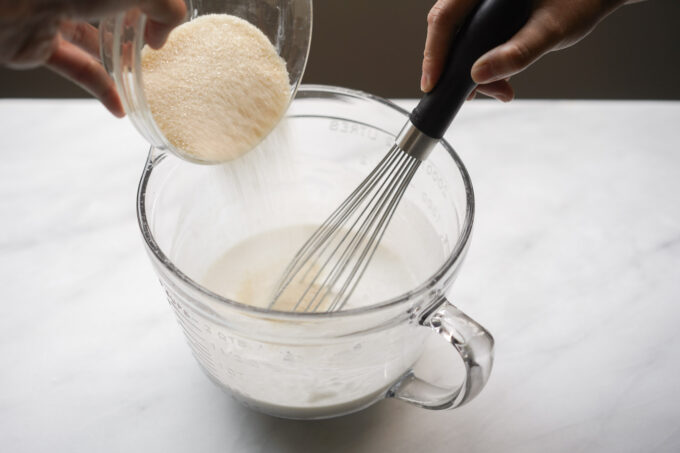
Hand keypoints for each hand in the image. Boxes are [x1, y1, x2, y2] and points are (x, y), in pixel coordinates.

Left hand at [0, 0, 186, 116]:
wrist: (11, 1)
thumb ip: (166, 8)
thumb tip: (161, 36)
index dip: (152, 5)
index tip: (164, 25)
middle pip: (111, 10)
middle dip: (134, 31)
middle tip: (153, 50)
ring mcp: (53, 13)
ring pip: (90, 40)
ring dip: (117, 62)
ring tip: (140, 79)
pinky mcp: (37, 43)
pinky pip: (74, 68)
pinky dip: (99, 89)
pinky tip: (121, 106)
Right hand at [421, 0, 637, 101]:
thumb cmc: (580, 1)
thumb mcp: (551, 29)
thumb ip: (518, 52)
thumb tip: (480, 75)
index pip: (445, 16)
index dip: (434, 52)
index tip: (431, 83)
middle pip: (449, 29)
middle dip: (455, 68)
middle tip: (470, 96)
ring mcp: (484, 4)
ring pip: (461, 38)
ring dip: (472, 70)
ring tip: (498, 90)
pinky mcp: (491, 15)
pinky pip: (474, 39)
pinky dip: (483, 64)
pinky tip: (499, 80)